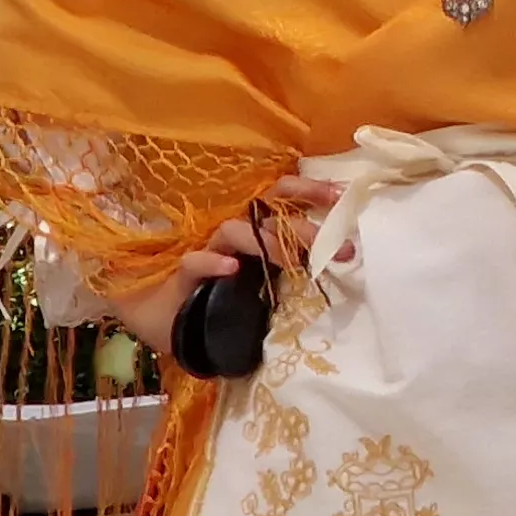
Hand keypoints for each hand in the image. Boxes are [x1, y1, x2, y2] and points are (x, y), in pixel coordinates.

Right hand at [104, 177, 338, 352]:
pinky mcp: (182, 276)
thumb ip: (294, 265)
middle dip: (301, 226)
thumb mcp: (266, 282)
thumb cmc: (222, 298)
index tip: (343, 196)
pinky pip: (194, 263)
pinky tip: (232, 270)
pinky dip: (213, 263)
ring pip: (232, 231)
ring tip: (289, 260)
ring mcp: (206, 251)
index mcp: (254, 231)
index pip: (280, 196)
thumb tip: (340, 256)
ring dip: (264, 243)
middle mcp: (232, 235)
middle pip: (266, 213)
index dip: (310, 191)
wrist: (172, 325)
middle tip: (333, 245)